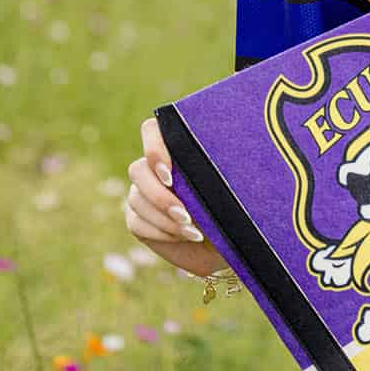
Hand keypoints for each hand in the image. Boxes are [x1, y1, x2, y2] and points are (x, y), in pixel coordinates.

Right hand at [125, 115, 224, 278]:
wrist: (229, 240)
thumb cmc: (233, 206)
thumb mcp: (228, 188)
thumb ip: (212, 175)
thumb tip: (205, 173)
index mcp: (176, 149)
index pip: (151, 131)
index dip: (153, 148)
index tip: (170, 175)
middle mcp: (154, 168)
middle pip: (138, 170)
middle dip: (160, 195)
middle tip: (184, 214)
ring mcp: (142, 193)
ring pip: (136, 199)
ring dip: (165, 219)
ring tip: (193, 231)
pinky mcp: (138, 219)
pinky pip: (136, 223)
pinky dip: (161, 232)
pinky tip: (184, 236)